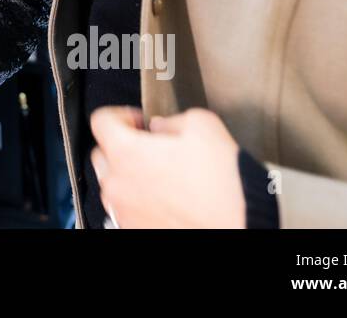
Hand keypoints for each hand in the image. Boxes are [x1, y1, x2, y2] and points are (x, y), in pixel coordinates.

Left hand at [89, 106, 245, 227]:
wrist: (244, 223)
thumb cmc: (225, 182)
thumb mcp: (203, 125)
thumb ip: (171, 120)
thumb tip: (162, 128)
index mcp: (126, 152)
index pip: (101, 120)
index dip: (122, 115)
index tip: (139, 121)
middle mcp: (118, 184)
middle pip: (103, 154)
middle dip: (122, 146)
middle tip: (150, 147)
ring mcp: (125, 212)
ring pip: (114, 186)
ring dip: (130, 175)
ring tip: (163, 176)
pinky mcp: (135, 230)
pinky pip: (128, 210)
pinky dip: (140, 202)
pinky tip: (167, 199)